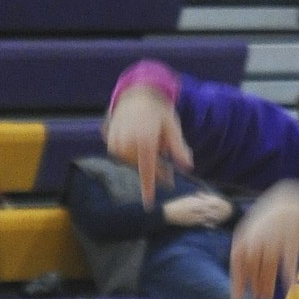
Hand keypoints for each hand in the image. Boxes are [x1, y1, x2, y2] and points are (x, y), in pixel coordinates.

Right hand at [104, 87, 192, 205]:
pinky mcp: (109, 140)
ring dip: (143, 159)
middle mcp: (127, 142)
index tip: (148, 204)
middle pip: (142, 167)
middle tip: (166, 166)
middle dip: (155, 168)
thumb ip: (179, 147)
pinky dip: (133, 153)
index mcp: (144, 140)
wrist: (137, 94)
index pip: (148, 170)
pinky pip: (123, 155)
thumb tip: (188, 166)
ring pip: (132, 162)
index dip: (148, 188)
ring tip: (150, 141)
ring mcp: (116, 141)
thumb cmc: (158, 111)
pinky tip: (139, 139)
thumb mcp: (173, 127)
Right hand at [161, 191, 232, 228]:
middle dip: (217, 210)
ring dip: (214, 218)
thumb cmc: (177, 205)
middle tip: (224, 212)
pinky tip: (213, 226)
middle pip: (210, 209)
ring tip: (221, 219)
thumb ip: (194, 198)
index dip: (214, 203)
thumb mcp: (186, 199)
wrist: (170, 213)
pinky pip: (203, 223)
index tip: (220, 203)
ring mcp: (195, 215)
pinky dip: (209, 224)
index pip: (208, 201)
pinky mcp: (193, 221)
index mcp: (195, 201)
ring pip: (208, 216)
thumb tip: (199, 195)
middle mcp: (196, 207)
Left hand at [229, 180, 298, 298]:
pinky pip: (288, 264)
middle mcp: (255, 241)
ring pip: (268, 271)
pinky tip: (291, 292)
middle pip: (253, 273)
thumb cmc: (270, 220)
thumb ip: (247, 254)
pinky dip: (289, 278)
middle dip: (255, 293)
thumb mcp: (252, 233)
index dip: (236, 289)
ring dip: (267, 290)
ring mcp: (272, 240)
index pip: (237, 269)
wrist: (290, 199)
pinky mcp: (290, 240)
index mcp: (243, 239)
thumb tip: (245, 282)